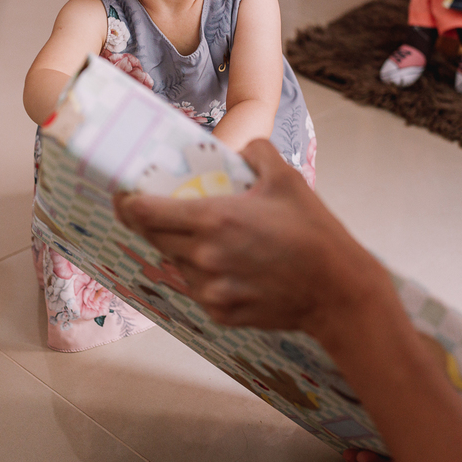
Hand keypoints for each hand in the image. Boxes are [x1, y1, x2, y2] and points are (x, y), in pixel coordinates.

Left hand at [114, 139, 387, 333]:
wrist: (337, 290)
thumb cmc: (313, 232)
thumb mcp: (287, 178)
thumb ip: (256, 152)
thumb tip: (240, 148)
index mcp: (213, 220)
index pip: (143, 212)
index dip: (126, 202)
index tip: (123, 195)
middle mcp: (203, 257)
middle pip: (152, 238)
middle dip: (152, 223)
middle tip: (162, 210)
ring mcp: (210, 290)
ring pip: (176, 264)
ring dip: (183, 250)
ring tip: (212, 239)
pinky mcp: (221, 313)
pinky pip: (198, 289)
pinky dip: (205, 276)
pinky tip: (233, 266)